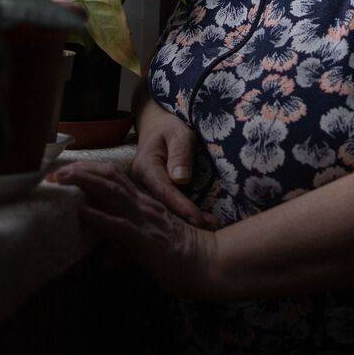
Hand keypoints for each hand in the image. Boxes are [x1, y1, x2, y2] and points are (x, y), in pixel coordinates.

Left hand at [47, 161, 220, 298]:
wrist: (208, 263)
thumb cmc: (182, 257)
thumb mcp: (149, 246)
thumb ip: (125, 249)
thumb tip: (103, 263)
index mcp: (145, 203)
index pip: (115, 178)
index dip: (90, 171)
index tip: (67, 170)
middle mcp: (144, 205)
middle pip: (109, 177)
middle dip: (81, 171)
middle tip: (55, 171)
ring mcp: (144, 219)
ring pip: (111, 193)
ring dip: (84, 183)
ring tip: (62, 179)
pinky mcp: (144, 238)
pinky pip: (118, 224)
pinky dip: (98, 217)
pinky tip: (82, 212)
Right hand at [132, 100, 218, 229]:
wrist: (156, 126)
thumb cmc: (169, 128)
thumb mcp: (178, 133)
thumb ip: (180, 153)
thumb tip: (181, 179)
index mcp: (145, 167)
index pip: (164, 192)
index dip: (182, 207)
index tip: (199, 220)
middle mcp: (141, 182)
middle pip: (163, 206)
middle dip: (186, 220)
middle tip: (212, 228)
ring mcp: (145, 190)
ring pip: (164, 210)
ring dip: (186, 220)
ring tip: (211, 227)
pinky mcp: (153, 194)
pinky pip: (166, 206)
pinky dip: (182, 215)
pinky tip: (200, 222)